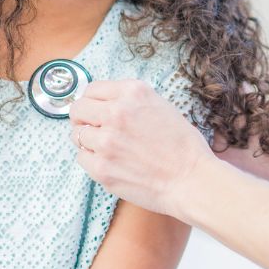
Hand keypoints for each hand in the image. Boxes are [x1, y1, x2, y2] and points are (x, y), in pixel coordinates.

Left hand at [69, 79, 211, 217]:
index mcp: (133, 92)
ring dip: (89, 141)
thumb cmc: (183, 146)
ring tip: (109, 149)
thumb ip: (131, 102)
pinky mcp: (101, 167)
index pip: (92, 89)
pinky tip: (112, 163)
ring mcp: (106, 141)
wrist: (191, 179)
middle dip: (83, 118)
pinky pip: (82, 158)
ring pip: (77, 135)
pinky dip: (93, 160)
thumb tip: (104, 104)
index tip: (95, 110)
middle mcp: (116, 112)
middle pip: (78, 109)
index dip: (93, 101)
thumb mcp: (161, 107)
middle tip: (94, 129)